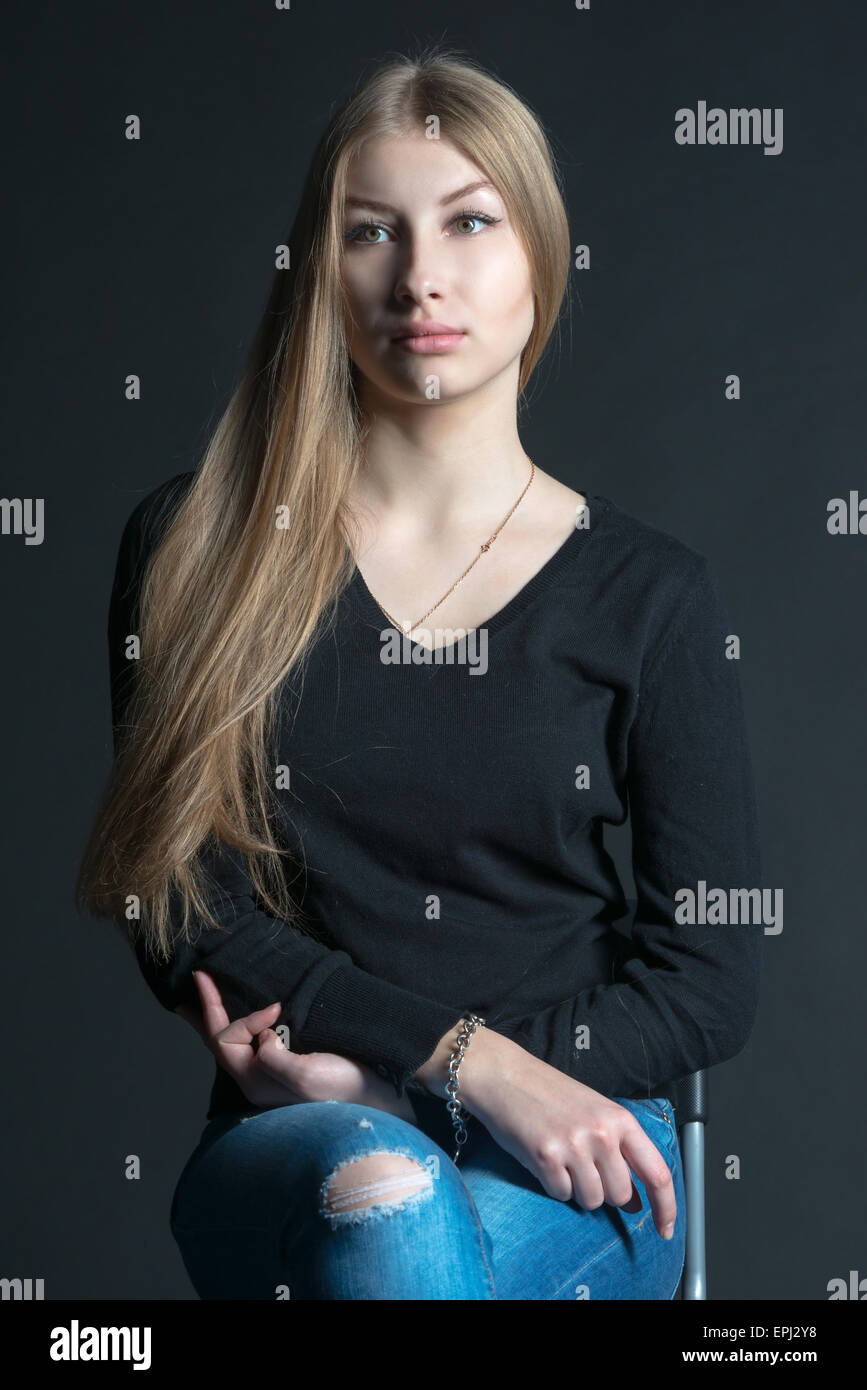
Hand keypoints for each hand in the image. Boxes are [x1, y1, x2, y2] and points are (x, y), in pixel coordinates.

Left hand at [173, 969, 415, 1120]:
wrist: (377, 1100)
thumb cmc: (344, 1089)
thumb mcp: (306, 1076)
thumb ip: (274, 1058)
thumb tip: (263, 1038)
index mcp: (255, 1081)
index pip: (227, 1040)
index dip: (245, 1018)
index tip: (277, 1007)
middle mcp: (257, 1078)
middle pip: (218, 1040)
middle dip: (206, 1008)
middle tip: (197, 977)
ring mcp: (271, 1072)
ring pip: (233, 1040)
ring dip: (218, 1016)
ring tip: (203, 1000)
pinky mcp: (288, 1064)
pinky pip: (252, 1041)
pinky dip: (241, 1024)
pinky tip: (242, 1016)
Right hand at [452, 1029, 677, 1239]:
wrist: (504, 1075)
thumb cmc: (548, 1093)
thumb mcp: (595, 1112)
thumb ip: (620, 1151)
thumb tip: (636, 1200)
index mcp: (620, 1119)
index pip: (657, 1173)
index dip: (666, 1208)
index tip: (665, 1230)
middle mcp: (602, 1132)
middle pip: (620, 1195)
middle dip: (604, 1193)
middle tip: (583, 1168)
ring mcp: (574, 1145)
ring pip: (591, 1200)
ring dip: (577, 1190)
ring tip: (562, 1160)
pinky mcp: (546, 1156)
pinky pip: (561, 1194)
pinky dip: (553, 1185)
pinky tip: (544, 1159)